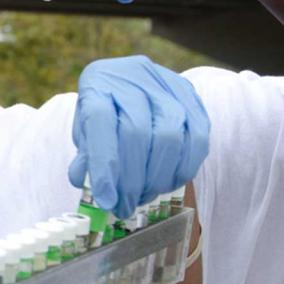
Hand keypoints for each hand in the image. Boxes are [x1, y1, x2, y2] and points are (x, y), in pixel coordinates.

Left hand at [68, 56, 209, 217]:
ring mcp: (166, 83)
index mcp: (98, 83)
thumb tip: (85, 181)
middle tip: (125, 207)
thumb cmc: (105, 113)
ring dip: (157, 178)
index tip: (106, 200)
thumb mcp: (85, 132)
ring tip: (145, 196)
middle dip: (132, 180)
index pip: (100, 120)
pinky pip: (198, 138)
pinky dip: (183, 168)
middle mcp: (132, 76)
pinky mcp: (191, 95)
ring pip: (170, 137)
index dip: (104, 164)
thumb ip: (86, 155)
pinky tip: (169, 183)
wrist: (130, 84)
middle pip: (137, 132)